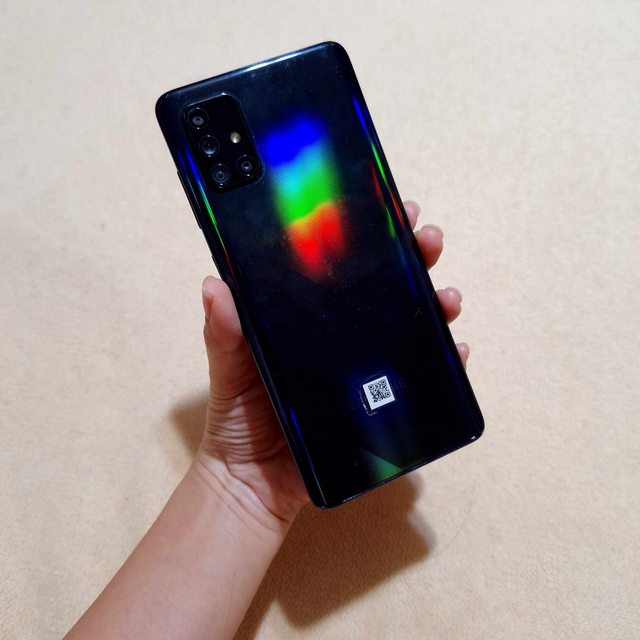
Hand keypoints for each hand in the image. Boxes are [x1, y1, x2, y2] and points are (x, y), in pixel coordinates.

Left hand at [194, 200, 468, 526]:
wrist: (254, 482)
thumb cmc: (239, 418)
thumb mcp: (228, 367)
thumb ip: (223, 331)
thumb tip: (214, 285)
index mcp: (309, 318)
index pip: (343, 267)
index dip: (366, 235)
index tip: (387, 207)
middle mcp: (342, 336)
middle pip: (386, 288)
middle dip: (413, 257)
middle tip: (428, 239)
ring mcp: (367, 369)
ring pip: (413, 326)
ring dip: (437, 304)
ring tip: (448, 297)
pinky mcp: (384, 405)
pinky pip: (424, 380)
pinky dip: (447, 362)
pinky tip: (459, 350)